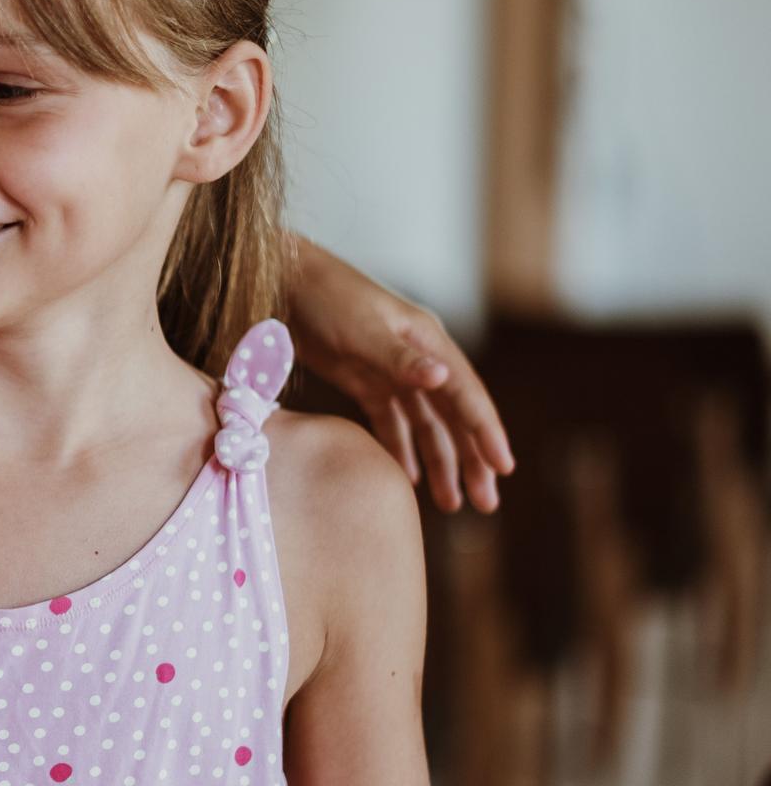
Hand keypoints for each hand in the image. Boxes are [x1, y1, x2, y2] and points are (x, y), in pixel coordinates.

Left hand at [285, 236, 515, 512]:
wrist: (282, 281)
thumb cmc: (326, 297)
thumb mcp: (364, 328)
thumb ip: (400, 358)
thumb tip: (443, 378)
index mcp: (429, 342)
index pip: (466, 395)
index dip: (486, 433)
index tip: (504, 468)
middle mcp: (418, 359)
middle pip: (452, 417)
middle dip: (471, 460)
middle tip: (486, 504)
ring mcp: (391, 371)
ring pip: (425, 425)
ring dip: (439, 462)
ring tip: (452, 504)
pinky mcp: (363, 381)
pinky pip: (390, 422)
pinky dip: (400, 448)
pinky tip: (407, 478)